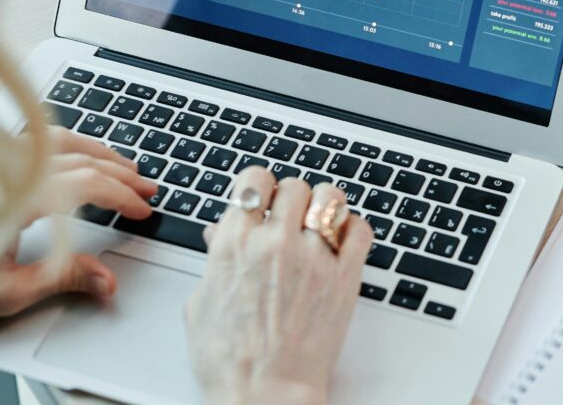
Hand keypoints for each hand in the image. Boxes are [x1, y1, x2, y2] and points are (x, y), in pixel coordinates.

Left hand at [0, 128, 155, 318]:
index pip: (85, 185)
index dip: (120, 197)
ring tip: (126, 167)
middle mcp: (9, 171)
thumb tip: (106, 280)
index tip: (141, 211)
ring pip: (61, 141)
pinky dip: (72, 144)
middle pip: (80, 159)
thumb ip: (62, 280)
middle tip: (148, 190)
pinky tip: (81, 155)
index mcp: (18, 199)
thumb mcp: (5, 292)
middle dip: (121, 174)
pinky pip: (39, 140)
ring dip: (101, 152)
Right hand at [187, 168, 372, 404]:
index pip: (254, 179)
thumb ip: (215, 260)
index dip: (259, 185)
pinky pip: (361, 230)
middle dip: (290, 197)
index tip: (263, 197)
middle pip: (294, 185)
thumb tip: (220, 233)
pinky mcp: (345, 276)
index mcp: (235, 244)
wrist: (264, 393)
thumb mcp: (201, 304)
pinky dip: (353, 228)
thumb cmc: (229, 360)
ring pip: (330, 197)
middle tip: (289, 217)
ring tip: (318, 223)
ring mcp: (314, 258)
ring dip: (324, 206)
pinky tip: (342, 241)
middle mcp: (275, 243)